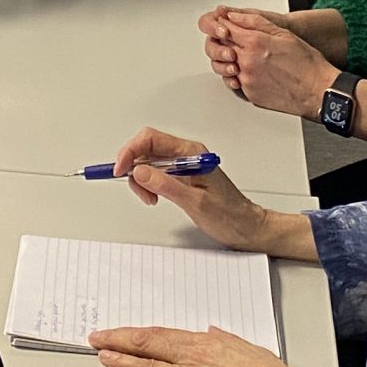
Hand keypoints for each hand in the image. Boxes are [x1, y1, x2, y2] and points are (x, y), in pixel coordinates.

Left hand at [91, 325, 333, 366]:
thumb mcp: (245, 348)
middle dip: (118, 342)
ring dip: (119, 362)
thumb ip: (223, 340)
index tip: (119, 332)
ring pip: (144, 366)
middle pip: (146, 345)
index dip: (135, 334)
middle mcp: (192, 355)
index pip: (160, 334)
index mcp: (204, 341)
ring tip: (101, 358)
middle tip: (98, 339)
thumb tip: (210, 333)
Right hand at [102, 128, 278, 252]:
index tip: (120, 168)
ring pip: (148, 161)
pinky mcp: (181, 177)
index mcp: (191, 153)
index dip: (131, 151)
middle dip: (134, 166)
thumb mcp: (195, 202)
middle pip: (147, 148)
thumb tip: (140, 170)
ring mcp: (183, 165)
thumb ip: (166, 185)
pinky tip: (154, 196)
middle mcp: (186, 155)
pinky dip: (148, 184)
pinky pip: (155, 173)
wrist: (246, 227)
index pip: (151, 139)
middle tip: (135, 188)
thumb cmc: (229, 215)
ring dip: (141, 179)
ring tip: (149, 198)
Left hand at [198, 10, 339, 118]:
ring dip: (233, 60)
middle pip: (224, 47)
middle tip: (241, 41)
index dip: (226, 25)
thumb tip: (233, 16)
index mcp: (254, 43)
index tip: (228, 24)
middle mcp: (247, 62)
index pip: (227, 29)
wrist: (318, 91)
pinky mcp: (250, 94)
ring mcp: (247, 80)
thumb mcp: (282, 33)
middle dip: (228, 42)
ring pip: (227, 65)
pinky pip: (237, 81)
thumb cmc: (306, 63)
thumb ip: (254, 22)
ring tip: (252, 58)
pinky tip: (258, 72)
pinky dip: (243, 75)